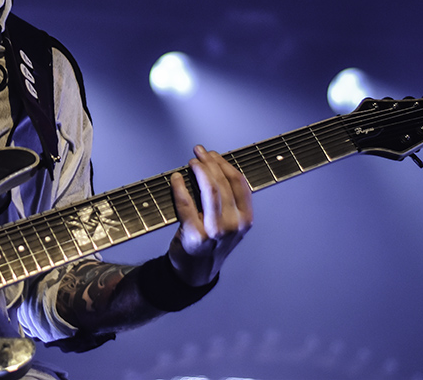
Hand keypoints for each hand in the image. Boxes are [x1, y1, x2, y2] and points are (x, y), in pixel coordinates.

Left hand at [168, 145, 252, 286]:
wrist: (196, 271)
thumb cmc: (211, 242)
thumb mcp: (229, 223)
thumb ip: (228, 201)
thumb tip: (214, 167)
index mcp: (246, 219)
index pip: (239, 183)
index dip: (224, 164)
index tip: (212, 154)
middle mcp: (234, 226)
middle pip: (223, 184)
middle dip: (210, 163)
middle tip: (198, 152)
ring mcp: (216, 232)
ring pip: (210, 191)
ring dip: (199, 171)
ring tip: (191, 161)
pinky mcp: (196, 235)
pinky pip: (186, 205)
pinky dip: (180, 188)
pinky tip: (176, 178)